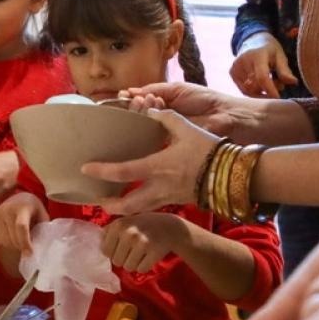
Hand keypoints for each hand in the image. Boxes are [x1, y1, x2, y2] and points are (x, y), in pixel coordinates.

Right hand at [0, 192, 48, 257]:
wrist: (20, 198)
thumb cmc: (33, 210)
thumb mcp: (42, 215)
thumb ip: (42, 229)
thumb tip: (41, 247)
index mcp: (22, 207)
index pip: (21, 227)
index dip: (25, 242)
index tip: (30, 253)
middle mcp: (7, 209)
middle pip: (12, 237)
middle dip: (21, 246)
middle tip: (27, 247)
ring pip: (4, 240)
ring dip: (13, 245)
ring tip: (20, 240)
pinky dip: (5, 242)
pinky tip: (11, 235)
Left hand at [81, 109, 218, 214]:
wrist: (232, 174)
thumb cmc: (208, 149)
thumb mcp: (186, 128)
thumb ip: (165, 117)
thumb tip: (149, 109)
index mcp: (159, 166)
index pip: (124, 172)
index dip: (103, 171)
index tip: (86, 168)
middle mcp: (160, 187)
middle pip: (128, 205)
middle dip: (110, 206)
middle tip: (98, 200)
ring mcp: (169, 198)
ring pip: (140, 210)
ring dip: (124, 209)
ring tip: (113, 202)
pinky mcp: (177, 201)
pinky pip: (153, 207)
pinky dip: (141, 205)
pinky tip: (137, 197)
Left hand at [101, 213, 186, 272]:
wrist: (170, 227)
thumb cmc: (143, 225)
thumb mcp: (125, 221)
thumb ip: (109, 231)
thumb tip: (95, 245)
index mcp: (118, 225)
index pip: (105, 251)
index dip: (114, 251)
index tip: (122, 245)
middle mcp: (129, 233)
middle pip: (116, 261)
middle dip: (124, 258)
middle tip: (134, 248)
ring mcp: (142, 243)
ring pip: (128, 267)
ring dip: (134, 263)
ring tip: (142, 252)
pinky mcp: (154, 252)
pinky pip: (141, 269)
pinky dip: (145, 265)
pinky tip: (149, 255)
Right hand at [115, 82, 260, 139]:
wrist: (228, 116)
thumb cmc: (207, 100)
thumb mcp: (178, 89)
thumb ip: (156, 89)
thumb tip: (130, 92)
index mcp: (165, 106)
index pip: (142, 103)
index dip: (131, 100)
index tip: (123, 95)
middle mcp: (162, 121)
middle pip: (140, 116)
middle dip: (135, 106)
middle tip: (136, 101)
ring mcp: (165, 134)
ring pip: (143, 127)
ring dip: (139, 116)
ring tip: (140, 107)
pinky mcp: (170, 147)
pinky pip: (153, 141)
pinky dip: (146, 132)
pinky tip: (142, 124)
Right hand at [230, 34, 297, 98]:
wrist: (252, 39)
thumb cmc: (269, 49)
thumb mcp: (280, 56)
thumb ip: (284, 70)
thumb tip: (293, 82)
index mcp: (257, 55)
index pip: (262, 77)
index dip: (270, 90)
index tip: (278, 98)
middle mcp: (243, 61)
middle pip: (256, 86)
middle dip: (268, 90)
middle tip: (279, 84)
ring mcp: (235, 67)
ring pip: (249, 90)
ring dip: (261, 92)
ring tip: (270, 83)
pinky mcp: (232, 73)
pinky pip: (244, 89)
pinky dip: (254, 91)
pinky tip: (261, 84)